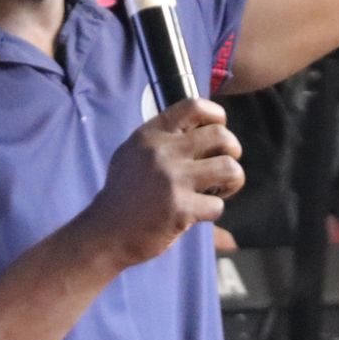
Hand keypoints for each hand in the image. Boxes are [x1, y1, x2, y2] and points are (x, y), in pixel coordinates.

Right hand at [82, 98, 244, 267]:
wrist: (105, 233)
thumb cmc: (123, 194)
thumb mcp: (133, 154)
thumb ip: (162, 139)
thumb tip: (201, 127)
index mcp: (151, 135)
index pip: (194, 106)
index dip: (216, 115)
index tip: (219, 129)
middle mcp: (162, 152)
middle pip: (221, 136)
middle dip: (233, 151)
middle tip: (224, 166)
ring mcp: (172, 180)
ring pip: (229, 167)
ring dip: (233, 180)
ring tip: (219, 189)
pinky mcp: (180, 208)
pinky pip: (217, 205)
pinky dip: (212, 211)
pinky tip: (198, 213)